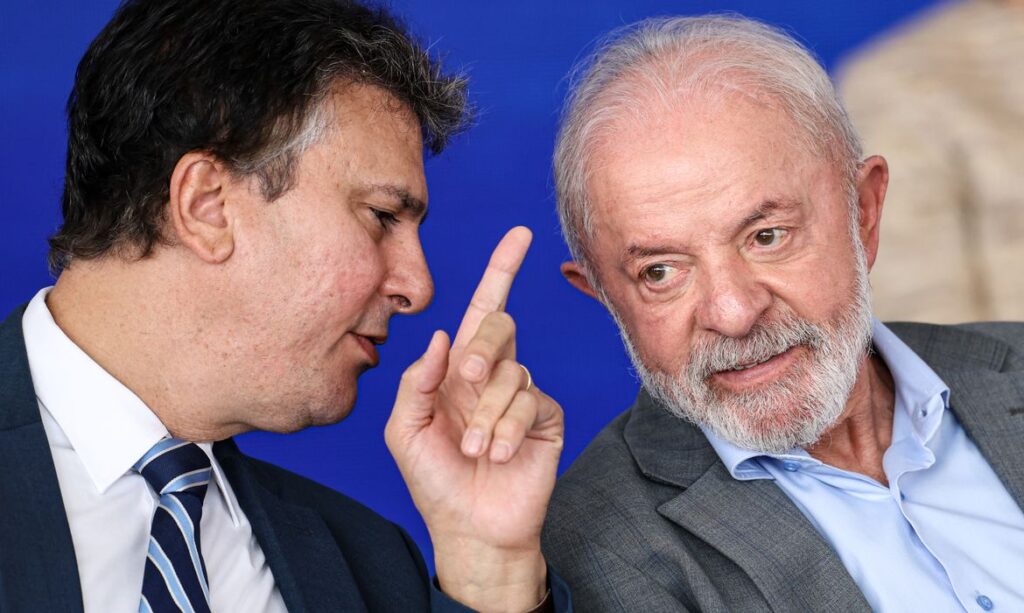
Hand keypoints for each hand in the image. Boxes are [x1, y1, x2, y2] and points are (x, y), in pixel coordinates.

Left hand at [385, 227, 562, 611]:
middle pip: (499, 325)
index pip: (480, 309)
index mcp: (457, 368)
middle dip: (481, 349)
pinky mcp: (545, 417)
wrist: (470, 527)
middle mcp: (493, 373)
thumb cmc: (433, 478)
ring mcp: (522, 394)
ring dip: (485, 415)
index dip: (500, 270)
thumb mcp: (404, 430)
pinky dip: (507, 428)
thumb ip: (416, 380)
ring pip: (511, 372)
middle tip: (466, 381)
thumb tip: (440, 336)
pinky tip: (496, 454)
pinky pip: (530, 400)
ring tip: (474, 450)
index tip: (520, 234)